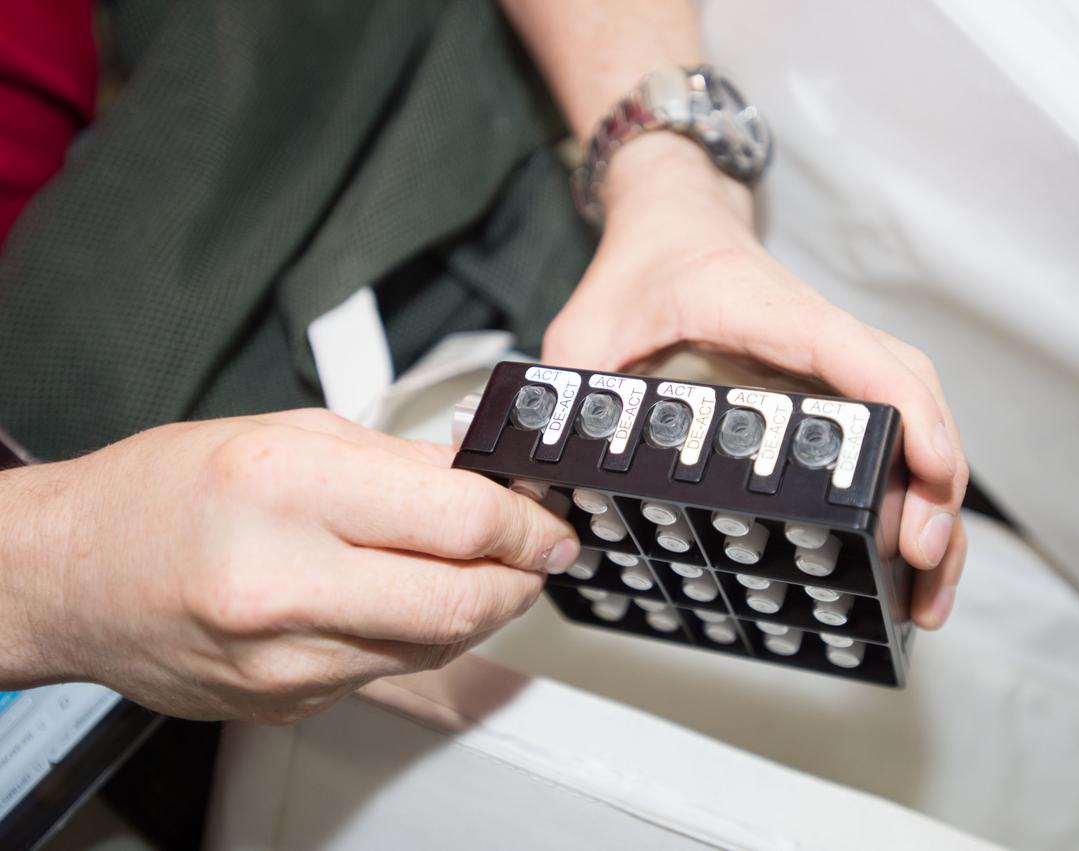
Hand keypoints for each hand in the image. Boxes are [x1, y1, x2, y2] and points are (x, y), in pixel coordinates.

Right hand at [0, 410, 578, 721]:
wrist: (70, 575)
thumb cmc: (164, 493)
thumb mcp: (289, 435)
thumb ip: (400, 461)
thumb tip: (487, 480)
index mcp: (288, 487)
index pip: (460, 517)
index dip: (527, 524)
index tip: (549, 523)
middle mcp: (284, 581)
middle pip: (463, 600)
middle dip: (522, 579)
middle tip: (538, 555)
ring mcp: (284, 658)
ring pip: (436, 644)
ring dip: (476, 608)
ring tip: (474, 569)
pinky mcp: (286, 701)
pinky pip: (388, 671)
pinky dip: (417, 636)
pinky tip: (402, 600)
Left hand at [544, 134, 967, 627]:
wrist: (670, 221)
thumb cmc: (637, 269)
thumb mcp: (583, 330)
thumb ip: (569, 396)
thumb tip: (546, 476)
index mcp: (765, 311)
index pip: (858, 355)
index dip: (904, 413)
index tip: (927, 473)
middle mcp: (816, 334)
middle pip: (911, 396)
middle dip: (933, 483)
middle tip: (925, 565)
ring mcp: (830, 361)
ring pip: (915, 419)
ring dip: (935, 500)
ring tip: (928, 592)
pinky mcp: (829, 385)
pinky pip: (889, 428)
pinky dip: (911, 487)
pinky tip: (905, 554)